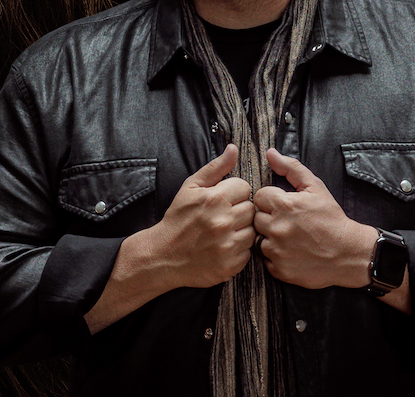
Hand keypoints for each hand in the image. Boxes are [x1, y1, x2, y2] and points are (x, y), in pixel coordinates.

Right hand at [86, 143, 253, 331]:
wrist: (162, 256)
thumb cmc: (178, 219)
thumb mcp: (191, 187)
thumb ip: (215, 167)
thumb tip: (234, 148)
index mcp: (215, 199)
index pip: (245, 187)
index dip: (234, 193)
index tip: (222, 200)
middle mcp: (223, 222)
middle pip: (250, 208)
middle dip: (238, 210)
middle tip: (222, 217)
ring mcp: (227, 246)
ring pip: (252, 230)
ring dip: (241, 230)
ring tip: (223, 232)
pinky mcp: (229, 266)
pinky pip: (248, 252)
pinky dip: (238, 250)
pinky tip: (223, 247)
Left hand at [252, 148, 376, 290]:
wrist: (347, 252)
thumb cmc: (331, 217)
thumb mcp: (315, 187)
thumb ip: (291, 168)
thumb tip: (270, 153)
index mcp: (283, 205)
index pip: (259, 197)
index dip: (272, 199)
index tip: (285, 205)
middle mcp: (276, 228)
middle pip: (256, 218)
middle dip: (269, 218)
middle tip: (287, 221)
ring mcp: (276, 251)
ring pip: (258, 239)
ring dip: (270, 237)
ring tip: (290, 237)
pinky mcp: (278, 269)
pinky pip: (266, 259)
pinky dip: (275, 256)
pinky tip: (291, 252)